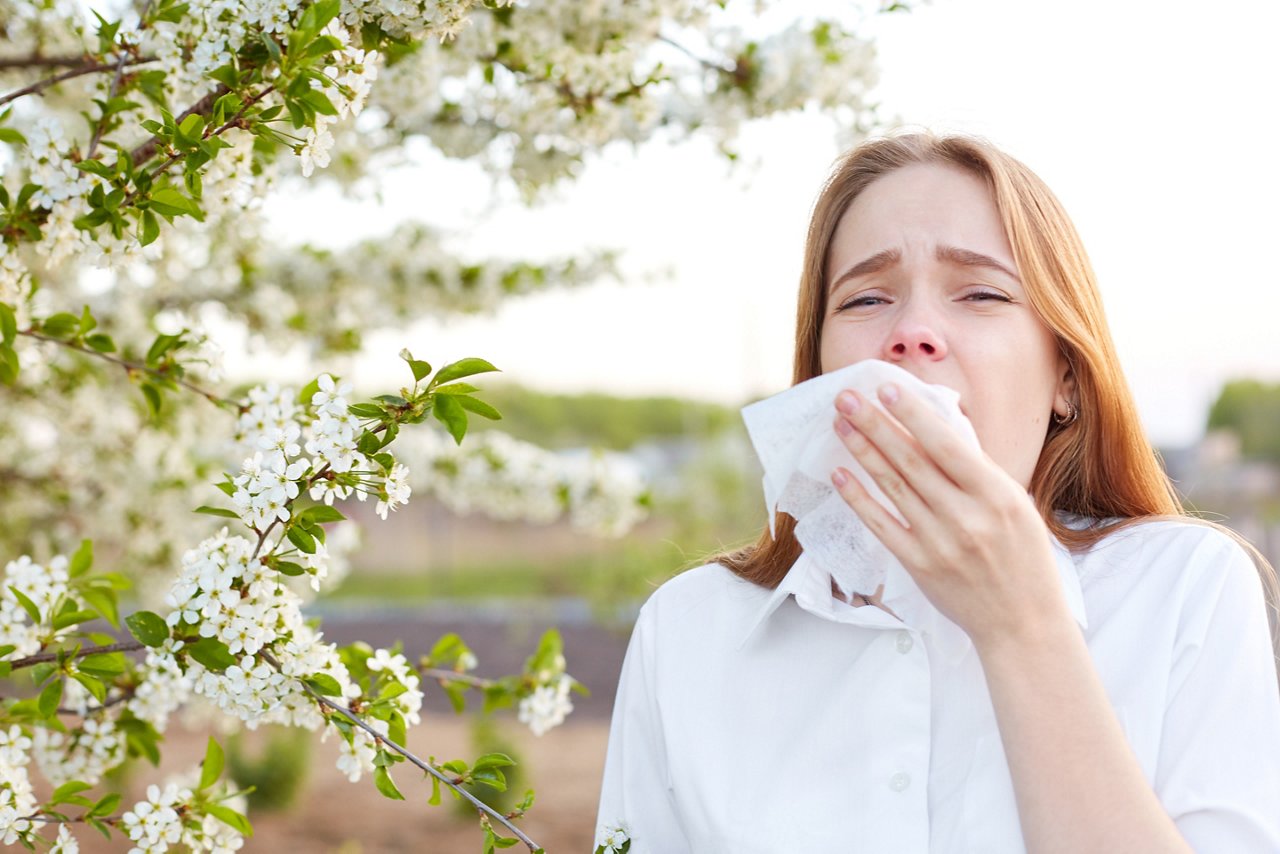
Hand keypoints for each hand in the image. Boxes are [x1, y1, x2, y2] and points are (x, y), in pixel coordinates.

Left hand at [829, 382, 1070, 647]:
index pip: (947, 445)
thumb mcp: (1015, 505)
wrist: (1024, 623)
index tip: (886, 388)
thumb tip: (934, 429)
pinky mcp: (920, 565)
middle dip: (876, 424)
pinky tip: (840, 474)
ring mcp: (940, 543)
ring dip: (862, 452)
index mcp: (997, 495)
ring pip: (893, 487)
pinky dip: (859, 498)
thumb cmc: (1023, 557)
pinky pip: (882, 525)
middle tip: (847, 396)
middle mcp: (967, 517)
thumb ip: (977, 472)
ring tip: (840, 424)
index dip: (914, 415)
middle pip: (911, 461)